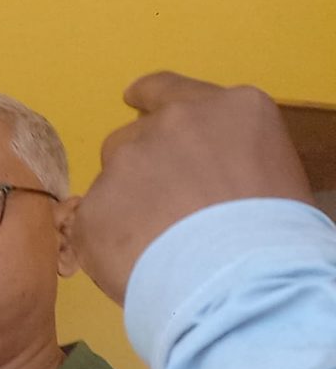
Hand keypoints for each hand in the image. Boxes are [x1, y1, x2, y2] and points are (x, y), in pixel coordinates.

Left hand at [70, 73, 311, 300]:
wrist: (239, 279)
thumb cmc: (275, 232)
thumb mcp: (270, 171)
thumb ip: (224, 155)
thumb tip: (199, 175)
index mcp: (227, 108)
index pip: (167, 89)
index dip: (147, 98)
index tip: (133, 100)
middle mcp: (171, 123)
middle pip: (132, 138)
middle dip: (139, 168)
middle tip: (157, 206)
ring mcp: (126, 162)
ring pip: (110, 182)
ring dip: (124, 206)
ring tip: (154, 244)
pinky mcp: (94, 206)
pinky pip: (94, 224)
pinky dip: (109, 244)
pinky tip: (137, 264)